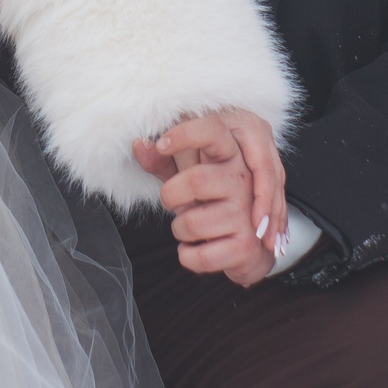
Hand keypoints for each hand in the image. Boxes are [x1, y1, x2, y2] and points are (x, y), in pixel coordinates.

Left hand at [132, 108, 286, 287]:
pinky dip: (187, 256)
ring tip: (188, 228)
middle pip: (196, 180)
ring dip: (178, 230)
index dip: (185, 134)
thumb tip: (138, 143)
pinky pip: (199, 255)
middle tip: (170, 202)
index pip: (213, 130)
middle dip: (170, 196)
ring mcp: (247, 213)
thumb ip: (162, 161)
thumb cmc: (213, 204)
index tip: (161, 144)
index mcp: (230, 154)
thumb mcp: (187, 177)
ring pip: (191, 222)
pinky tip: (194, 249)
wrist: (249, 246)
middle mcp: (242, 179)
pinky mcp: (246, 246)